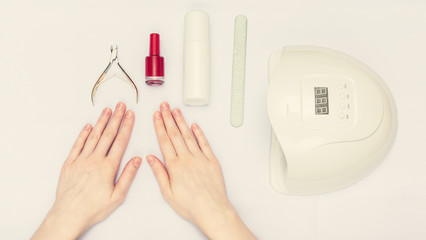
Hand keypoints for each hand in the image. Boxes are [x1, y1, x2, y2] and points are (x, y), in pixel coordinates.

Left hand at [32, 102, 140, 239]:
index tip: (130, 115)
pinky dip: (83, 134)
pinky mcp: (70, 163)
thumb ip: (128, 176)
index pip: (120, 142)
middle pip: (108, 135)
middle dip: (116, 118)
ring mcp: (81, 160)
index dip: (126, 126)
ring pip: (93, 136)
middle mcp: (95, 160)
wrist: (69, 214)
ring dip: (101, 122)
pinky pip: (77, 144)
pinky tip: (88, 126)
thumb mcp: (117, 196)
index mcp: (108, 167)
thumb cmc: (93, 208)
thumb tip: (137, 160)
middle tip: (120, 105)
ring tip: (107, 110)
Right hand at [147, 102, 255, 239]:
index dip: (159, 126)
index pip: (164, 141)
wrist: (212, 210)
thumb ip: (159, 173)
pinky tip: (194, 125)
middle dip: (168, 118)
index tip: (156, 115)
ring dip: (182, 121)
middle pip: (175, 134)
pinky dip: (199, 133)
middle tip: (164, 106)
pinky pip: (204, 143)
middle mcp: (187, 159)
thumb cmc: (190, 205)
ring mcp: (200, 158)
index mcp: (174, 166)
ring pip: (189, 135)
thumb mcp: (168, 193)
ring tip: (176, 110)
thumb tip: (150, 158)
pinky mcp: (211, 161)